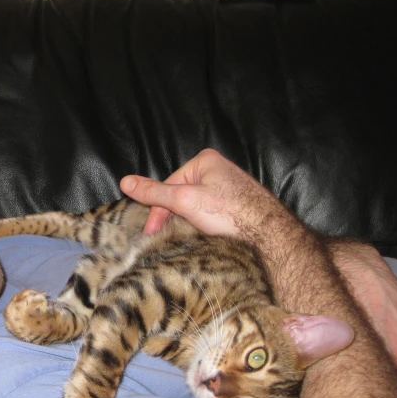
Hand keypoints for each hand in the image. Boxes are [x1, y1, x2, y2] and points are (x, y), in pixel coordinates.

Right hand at [119, 149, 292, 240]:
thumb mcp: (184, 201)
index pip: (168, 184)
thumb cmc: (231, 213)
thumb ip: (154, 193)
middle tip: (167, 236)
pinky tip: (207, 236)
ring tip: (190, 236)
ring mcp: (229, 188)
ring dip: (188, 221)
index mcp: (204, 161)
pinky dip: (204, 225)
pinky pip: (211, 213)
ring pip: (195, 205)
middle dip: (173, 215)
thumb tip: (126, 182)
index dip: (157, 209)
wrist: (270, 235)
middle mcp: (218, 169)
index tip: (151, 232)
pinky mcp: (238, 205)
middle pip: (181, 194)